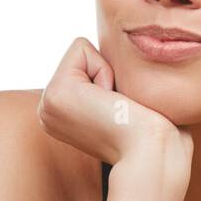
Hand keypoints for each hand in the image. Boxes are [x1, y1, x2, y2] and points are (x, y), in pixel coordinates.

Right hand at [37, 38, 193, 184]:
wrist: (153, 154)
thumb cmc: (152, 133)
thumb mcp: (120, 106)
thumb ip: (107, 87)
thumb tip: (116, 75)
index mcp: (61, 116)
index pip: (83, 65)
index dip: (110, 78)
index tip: (119, 110)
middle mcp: (47, 112)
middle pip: (80, 56)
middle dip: (107, 73)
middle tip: (118, 110)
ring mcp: (47, 104)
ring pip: (80, 51)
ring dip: (108, 73)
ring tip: (115, 108)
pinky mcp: (56, 94)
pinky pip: (81, 47)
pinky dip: (105, 69)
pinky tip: (111, 102)